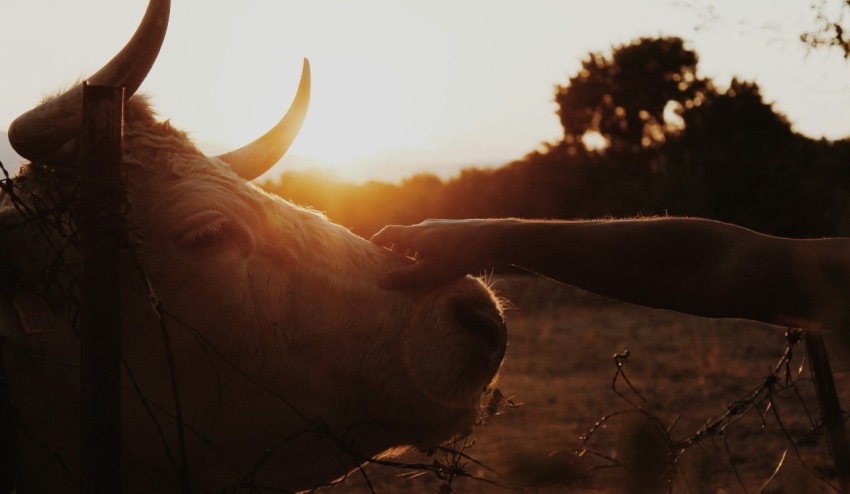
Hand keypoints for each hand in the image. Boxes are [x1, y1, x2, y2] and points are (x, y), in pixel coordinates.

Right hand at [370, 219, 499, 288]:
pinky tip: (438, 262)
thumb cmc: (458, 256)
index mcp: (415, 234)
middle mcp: (426, 226)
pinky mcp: (456, 230)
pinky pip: (435, 239)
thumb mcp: (428, 272)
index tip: (371, 249)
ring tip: (414, 266)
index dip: (377, 240)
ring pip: (421, 238)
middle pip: (404, 235)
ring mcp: (442, 226)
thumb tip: (381, 281)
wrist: (492, 239)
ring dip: (413, 250)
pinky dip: (428, 249)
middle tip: (391, 264)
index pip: (388, 232)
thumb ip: (404, 277)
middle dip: (395, 249)